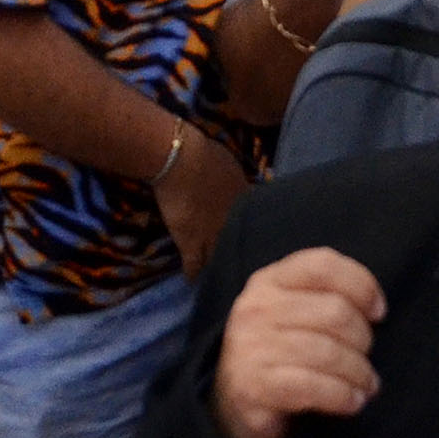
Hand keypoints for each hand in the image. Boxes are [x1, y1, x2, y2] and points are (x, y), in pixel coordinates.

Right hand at [154, 126, 249, 280]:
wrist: (181, 160)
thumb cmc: (206, 155)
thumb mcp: (231, 166)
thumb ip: (238, 182)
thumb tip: (245, 189)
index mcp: (244, 203)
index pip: (254, 224)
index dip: (254, 233)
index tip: (257, 241)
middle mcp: (232, 222)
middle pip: (241, 245)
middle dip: (244, 256)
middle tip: (247, 270)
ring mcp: (212, 235)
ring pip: (219, 258)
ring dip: (220, 268)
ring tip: (223, 281)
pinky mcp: (190, 242)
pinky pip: (193, 264)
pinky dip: (192, 274)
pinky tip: (192, 283)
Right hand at [207, 246, 385, 437]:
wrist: (232, 409)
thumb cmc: (278, 356)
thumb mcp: (293, 315)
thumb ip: (325, 298)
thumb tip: (376, 308)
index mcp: (269, 281)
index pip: (323, 264)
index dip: (361, 285)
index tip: (379, 312)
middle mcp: (256, 308)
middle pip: (334, 311)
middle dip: (363, 339)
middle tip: (366, 359)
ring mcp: (250, 348)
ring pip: (328, 352)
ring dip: (358, 373)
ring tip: (366, 386)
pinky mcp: (252, 387)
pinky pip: (313, 387)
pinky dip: (342, 396)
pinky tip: (352, 403)